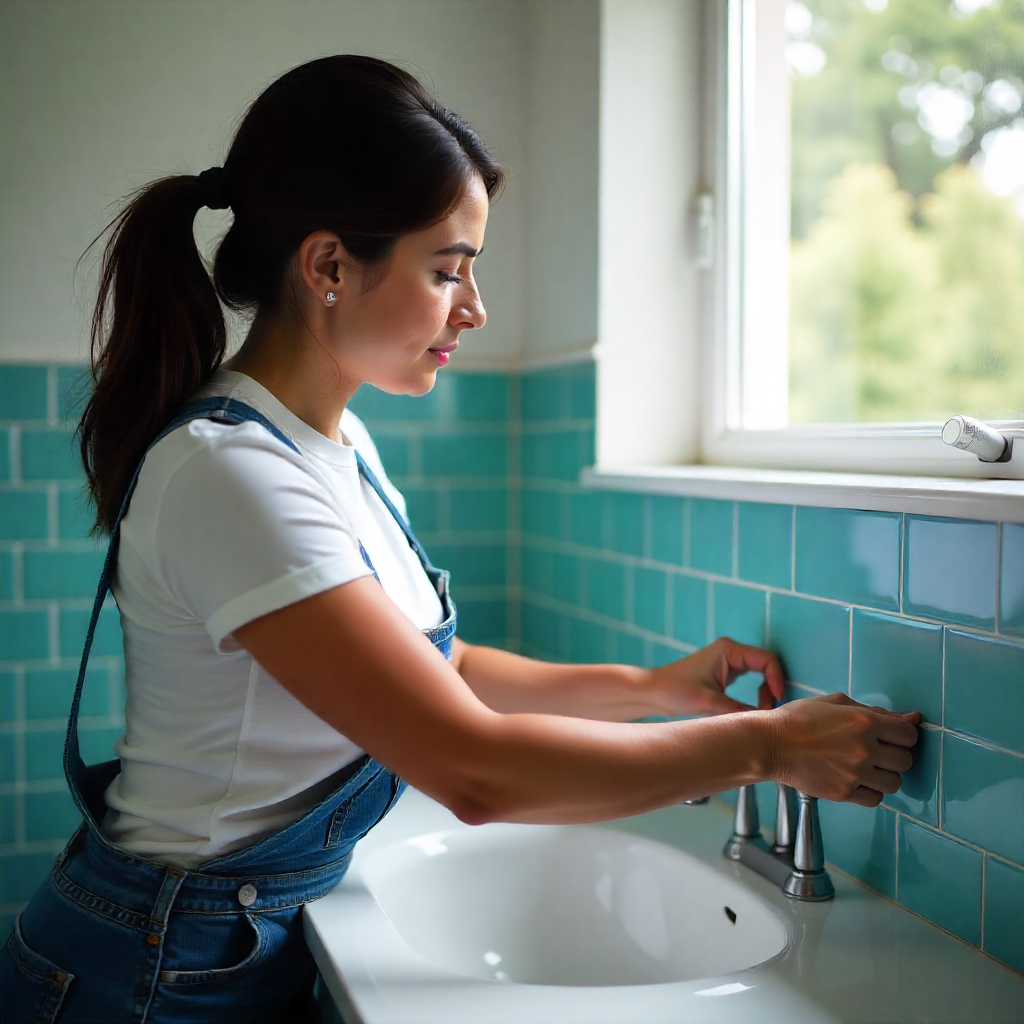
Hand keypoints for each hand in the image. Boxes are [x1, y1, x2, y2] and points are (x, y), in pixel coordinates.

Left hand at [651, 637, 785, 716]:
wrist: (653, 692)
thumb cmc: (677, 691)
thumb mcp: (710, 702)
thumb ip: (739, 710)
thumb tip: (766, 722)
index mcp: (729, 649)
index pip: (766, 660)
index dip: (777, 679)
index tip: (776, 702)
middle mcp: (731, 651)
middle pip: (766, 665)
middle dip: (771, 687)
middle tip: (768, 710)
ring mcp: (728, 661)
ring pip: (760, 673)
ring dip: (764, 691)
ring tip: (760, 711)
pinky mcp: (725, 672)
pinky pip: (751, 679)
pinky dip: (756, 692)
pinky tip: (753, 708)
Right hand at [769, 693, 921, 805]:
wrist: (770, 744)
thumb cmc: (799, 719)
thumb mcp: (835, 703)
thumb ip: (874, 709)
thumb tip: (912, 717)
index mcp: (864, 721)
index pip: (908, 734)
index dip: (902, 735)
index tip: (891, 736)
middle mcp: (864, 748)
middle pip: (905, 761)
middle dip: (895, 755)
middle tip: (877, 751)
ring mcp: (855, 773)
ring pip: (894, 783)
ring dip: (884, 775)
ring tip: (866, 767)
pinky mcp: (844, 792)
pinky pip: (876, 799)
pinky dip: (870, 791)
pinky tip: (856, 780)